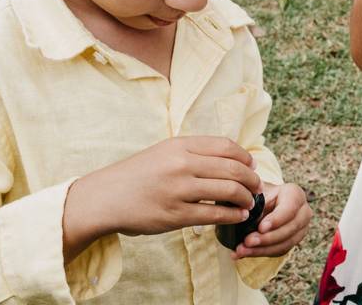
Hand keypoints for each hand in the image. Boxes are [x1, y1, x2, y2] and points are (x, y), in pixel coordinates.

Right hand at [64, 136, 262, 258]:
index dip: (246, 158)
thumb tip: (234, 158)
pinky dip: (233, 215)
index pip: (227, 146)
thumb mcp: (165, 152)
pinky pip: (214, 215)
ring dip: (247, 198)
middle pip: (233, 169)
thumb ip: (195, 152)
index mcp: (180, 145)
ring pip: (228, 191)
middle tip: (257, 187)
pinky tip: (239, 215)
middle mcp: (181, 164)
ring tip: (250, 203)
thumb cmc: (138, 174)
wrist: (104, 197)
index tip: (252, 166)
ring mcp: (178, 190)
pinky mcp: (174, 215)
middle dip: (252, 180)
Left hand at [232, 182, 310, 258]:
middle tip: (248, 241)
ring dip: (262, 249)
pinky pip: (280, 250)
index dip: (276, 219)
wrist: (263, 204)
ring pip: (286, 242)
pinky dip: (262, 252)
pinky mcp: (293, 241)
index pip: (290, 207)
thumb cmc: (260, 196)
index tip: (261, 228)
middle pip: (290, 228)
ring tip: (242, 250)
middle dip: (267, 238)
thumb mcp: (256, 194)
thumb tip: (246, 217)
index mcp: (295, 194)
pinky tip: (246, 252)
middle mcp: (303, 211)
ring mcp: (301, 228)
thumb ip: (254, 205)